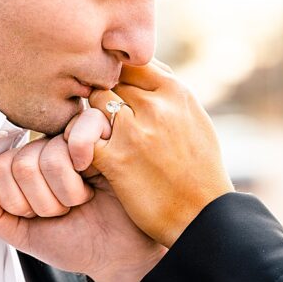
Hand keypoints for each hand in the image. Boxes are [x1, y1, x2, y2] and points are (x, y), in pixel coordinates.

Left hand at [0, 124, 164, 281]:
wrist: (119, 256)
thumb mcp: (22, 235)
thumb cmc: (76, 241)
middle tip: (65, 208)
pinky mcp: (104, 132)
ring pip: (48, 156)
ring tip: (83, 197)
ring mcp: (72, 138)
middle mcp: (45, 147)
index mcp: (23, 166)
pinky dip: (85, 153)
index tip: (39, 215)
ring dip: (68, 192)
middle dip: (44, 202)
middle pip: (21, 166)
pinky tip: (93, 171)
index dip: (18, 203)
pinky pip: (81, 126)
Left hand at [88, 59, 233, 247]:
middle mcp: (156, 105)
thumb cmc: (198, 170)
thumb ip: (165, 93)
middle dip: (102, 98)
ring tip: (95, 137)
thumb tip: (139, 68)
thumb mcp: (193, 119)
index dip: (117, 76)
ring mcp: (135, 131)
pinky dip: (79, 145)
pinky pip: (81, 135)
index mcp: (176, 92)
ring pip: (92, 103)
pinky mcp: (116, 158)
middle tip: (99, 119)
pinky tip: (87, 159)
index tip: (113, 93)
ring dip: (89, 119)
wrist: (203, 217)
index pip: (131, 63)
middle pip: (108, 80)